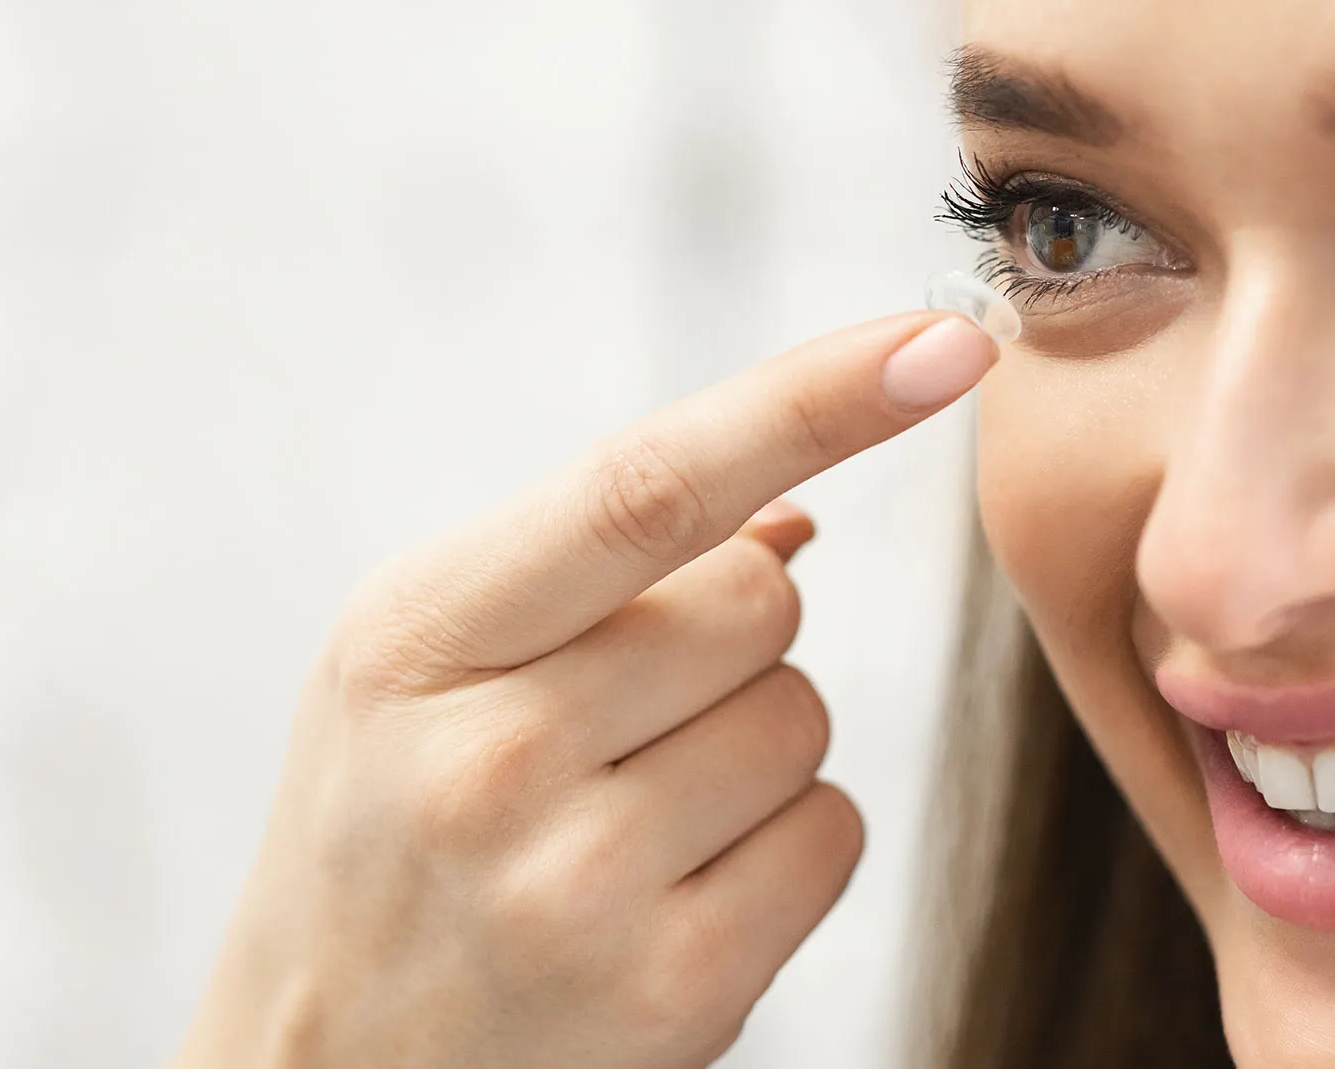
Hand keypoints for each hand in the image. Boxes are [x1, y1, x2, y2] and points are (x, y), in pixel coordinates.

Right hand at [172, 311, 998, 1068]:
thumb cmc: (390, 840)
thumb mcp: (426, 672)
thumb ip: (597, 570)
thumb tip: (799, 511)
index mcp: (417, 639)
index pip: (645, 489)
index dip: (808, 401)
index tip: (944, 341)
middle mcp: (485, 761)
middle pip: (762, 604)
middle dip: (731, 639)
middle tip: (619, 724)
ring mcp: (579, 889)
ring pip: (807, 718)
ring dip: (756, 748)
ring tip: (627, 819)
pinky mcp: (671, 994)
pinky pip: (831, 835)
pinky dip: (785, 846)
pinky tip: (676, 892)